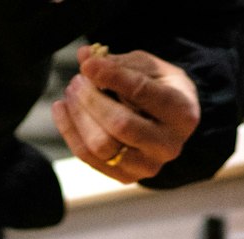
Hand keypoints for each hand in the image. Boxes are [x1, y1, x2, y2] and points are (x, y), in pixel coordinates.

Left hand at [51, 46, 200, 183]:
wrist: (170, 124)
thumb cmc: (159, 88)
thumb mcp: (148, 68)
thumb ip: (119, 63)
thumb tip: (85, 56)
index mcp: (182, 113)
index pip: (142, 93)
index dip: (112, 77)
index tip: (88, 65)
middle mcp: (169, 145)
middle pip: (120, 125)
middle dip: (92, 100)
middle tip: (77, 81)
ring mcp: (148, 167)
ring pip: (102, 146)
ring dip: (79, 117)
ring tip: (71, 93)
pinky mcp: (126, 178)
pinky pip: (89, 158)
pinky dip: (71, 132)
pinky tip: (62, 109)